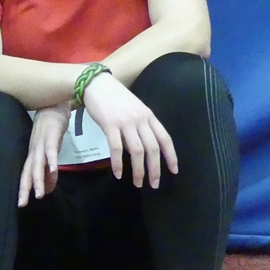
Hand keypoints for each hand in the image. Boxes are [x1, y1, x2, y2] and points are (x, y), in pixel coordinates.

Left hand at [19, 102, 68, 206]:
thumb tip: (49, 188)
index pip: (26, 174)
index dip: (23, 188)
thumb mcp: (51, 151)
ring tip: (39, 194)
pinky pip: (51, 150)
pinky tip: (53, 170)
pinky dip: (52, 160)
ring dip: (38, 179)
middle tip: (22, 204)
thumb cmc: (52, 128)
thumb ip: (49, 169)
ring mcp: (41, 142)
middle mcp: (34, 150)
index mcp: (33, 154)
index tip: (20, 204)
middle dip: (25, 188)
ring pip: (37, 163)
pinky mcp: (52, 135)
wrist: (54, 103)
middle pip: (28, 171)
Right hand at [82, 73, 178, 187]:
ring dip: (138, 170)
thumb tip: (141, 148)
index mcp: (149, 116)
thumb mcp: (134, 109)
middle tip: (154, 184)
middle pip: (153, 148)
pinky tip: (118, 174)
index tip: (173, 171)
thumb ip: (140, 126)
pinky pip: (116, 148)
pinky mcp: (110, 125)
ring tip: (138, 183)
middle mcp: (140, 120)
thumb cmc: (114, 97)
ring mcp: (125, 122)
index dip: (171, 156)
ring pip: (137, 151)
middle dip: (155, 169)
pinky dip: (118, 163)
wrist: (96, 84)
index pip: (165, 138)